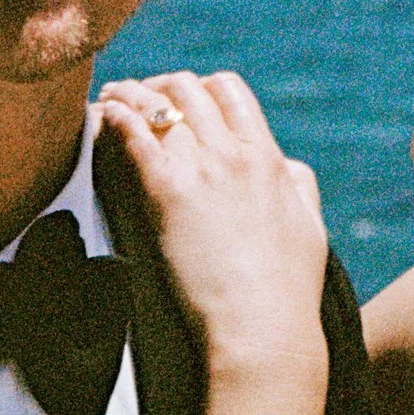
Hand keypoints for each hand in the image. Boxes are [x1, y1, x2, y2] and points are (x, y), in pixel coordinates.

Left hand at [97, 71, 330, 380]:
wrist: (263, 328)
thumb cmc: (289, 290)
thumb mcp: (310, 226)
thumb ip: (299, 186)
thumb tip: (286, 165)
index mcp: (267, 158)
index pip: (229, 91)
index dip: (201, 87)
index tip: (183, 100)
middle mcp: (233, 153)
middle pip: (188, 89)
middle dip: (160, 86)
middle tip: (140, 98)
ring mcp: (200, 171)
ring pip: (157, 104)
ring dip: (130, 94)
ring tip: (112, 96)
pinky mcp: (168, 194)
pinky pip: (134, 135)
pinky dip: (115, 116)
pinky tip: (103, 114)